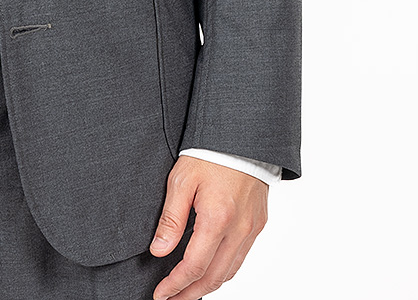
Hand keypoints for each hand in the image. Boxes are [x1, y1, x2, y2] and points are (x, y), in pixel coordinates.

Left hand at [149, 155, 267, 299]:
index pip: (195, 266)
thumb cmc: (209, 152)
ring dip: (208, 285)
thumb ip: (171, 218)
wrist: (243, 135)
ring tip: (187, 291)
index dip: (176, 285)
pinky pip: (241, 257)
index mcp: (217, 218)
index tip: (160, 295)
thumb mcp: (181, 180)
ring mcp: (252, 228)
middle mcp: (239, 229)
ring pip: (230, 271)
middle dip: (191, 293)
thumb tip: (159, 250)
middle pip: (214, 277)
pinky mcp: (258, 223)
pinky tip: (210, 270)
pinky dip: (224, 270)